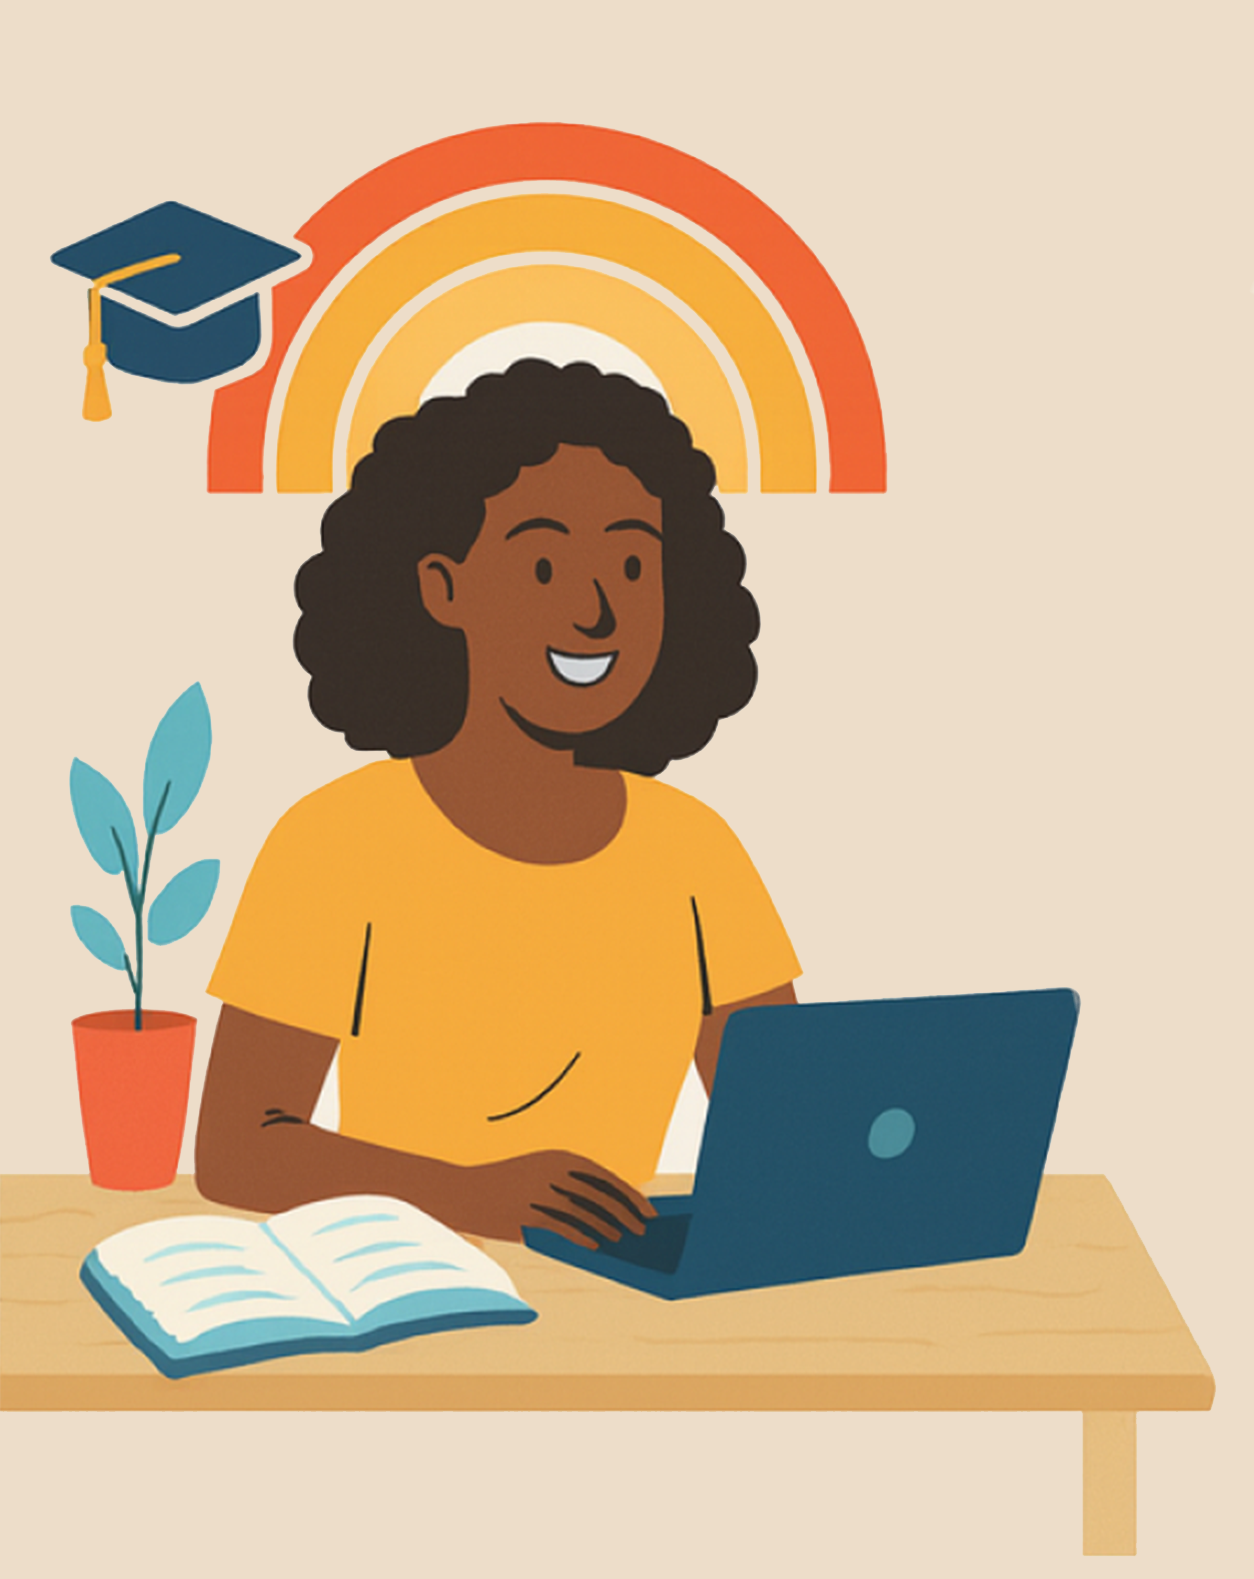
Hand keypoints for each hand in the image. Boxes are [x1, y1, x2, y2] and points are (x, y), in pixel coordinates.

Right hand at [447, 1151, 656, 1248]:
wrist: (461, 1191)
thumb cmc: (505, 1185)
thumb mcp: (538, 1175)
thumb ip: (569, 1188)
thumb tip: (607, 1212)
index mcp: (557, 1157)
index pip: (604, 1175)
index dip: (630, 1193)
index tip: (649, 1209)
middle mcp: (551, 1172)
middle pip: (599, 1195)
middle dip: (626, 1212)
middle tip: (644, 1229)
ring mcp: (538, 1193)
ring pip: (584, 1213)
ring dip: (607, 1227)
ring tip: (623, 1240)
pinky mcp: (525, 1214)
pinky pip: (561, 1228)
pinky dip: (582, 1238)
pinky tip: (596, 1249)